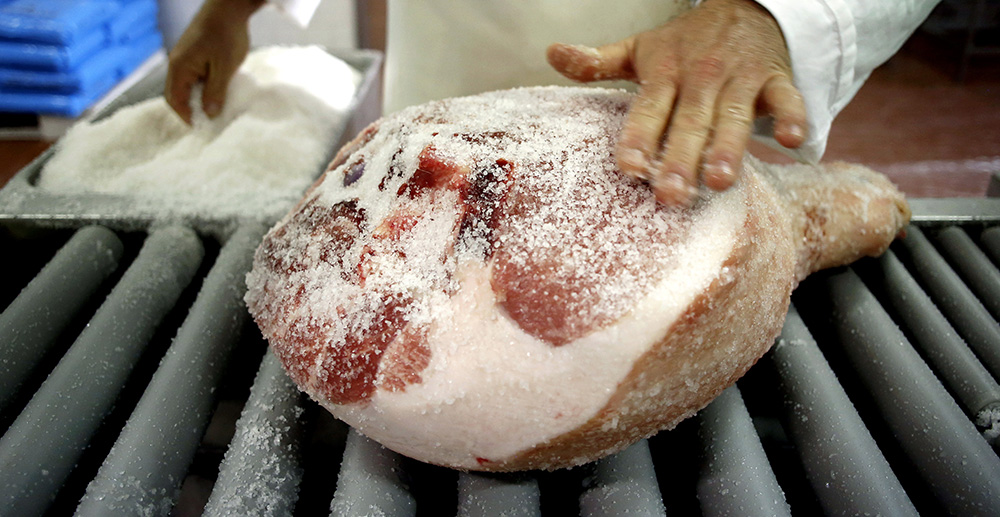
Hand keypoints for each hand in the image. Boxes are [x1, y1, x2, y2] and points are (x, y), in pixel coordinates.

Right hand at [165, 0, 262, 123]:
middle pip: (177, 94)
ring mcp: (184, 57)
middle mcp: (176, 63)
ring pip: (186, 85)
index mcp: (179, 67)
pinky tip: (218, 90)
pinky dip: (202, 86)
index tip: (202, 127)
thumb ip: (215, 92)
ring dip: (198, 98)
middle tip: (210, 121)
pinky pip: (193, 76)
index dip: (187, 117)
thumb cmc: (227, 35)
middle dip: (191, 109)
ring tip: (216, 108)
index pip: (175, 100)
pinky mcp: (193, 53)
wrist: (229, 7)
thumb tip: (208, 114)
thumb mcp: (224, 69)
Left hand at [547, 0, 806, 205]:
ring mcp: (739, 79)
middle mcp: (700, 77)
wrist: (745, 8)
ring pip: (733, 114)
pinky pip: (786, 97)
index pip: (649, 108)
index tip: (630, 169)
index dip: (640, 137)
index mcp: (664, 73)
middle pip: (689, 121)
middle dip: (681, 158)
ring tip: (721, 181)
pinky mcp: (774, 79)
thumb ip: (597, 62)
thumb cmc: (685, 43)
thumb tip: (551, 53)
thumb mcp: (641, 49)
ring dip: (729, 146)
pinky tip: (794, 142)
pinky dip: (793, 116)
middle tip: (672, 196)